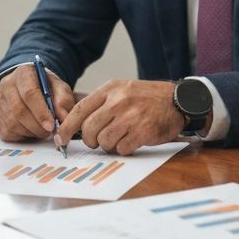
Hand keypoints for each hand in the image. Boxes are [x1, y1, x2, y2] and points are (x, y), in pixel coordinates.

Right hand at [0, 64, 74, 141]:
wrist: (30, 87)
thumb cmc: (46, 87)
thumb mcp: (59, 88)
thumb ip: (63, 101)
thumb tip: (64, 118)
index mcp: (24, 73)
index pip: (29, 93)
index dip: (41, 112)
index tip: (51, 125)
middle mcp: (6, 85)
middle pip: (19, 111)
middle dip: (37, 126)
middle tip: (49, 131)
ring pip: (12, 124)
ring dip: (30, 132)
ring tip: (41, 130)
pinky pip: (6, 132)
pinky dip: (21, 136)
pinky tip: (30, 130)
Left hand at [55, 79, 183, 154]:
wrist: (177, 100)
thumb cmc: (147, 98)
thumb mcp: (122, 90)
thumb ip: (101, 104)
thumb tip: (77, 125)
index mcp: (110, 89)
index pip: (80, 110)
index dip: (67, 126)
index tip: (60, 138)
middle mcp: (118, 101)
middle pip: (89, 129)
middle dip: (91, 140)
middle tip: (98, 141)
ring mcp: (131, 116)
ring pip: (104, 141)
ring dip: (109, 145)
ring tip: (120, 138)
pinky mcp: (142, 131)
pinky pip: (121, 148)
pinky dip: (125, 149)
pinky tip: (133, 140)